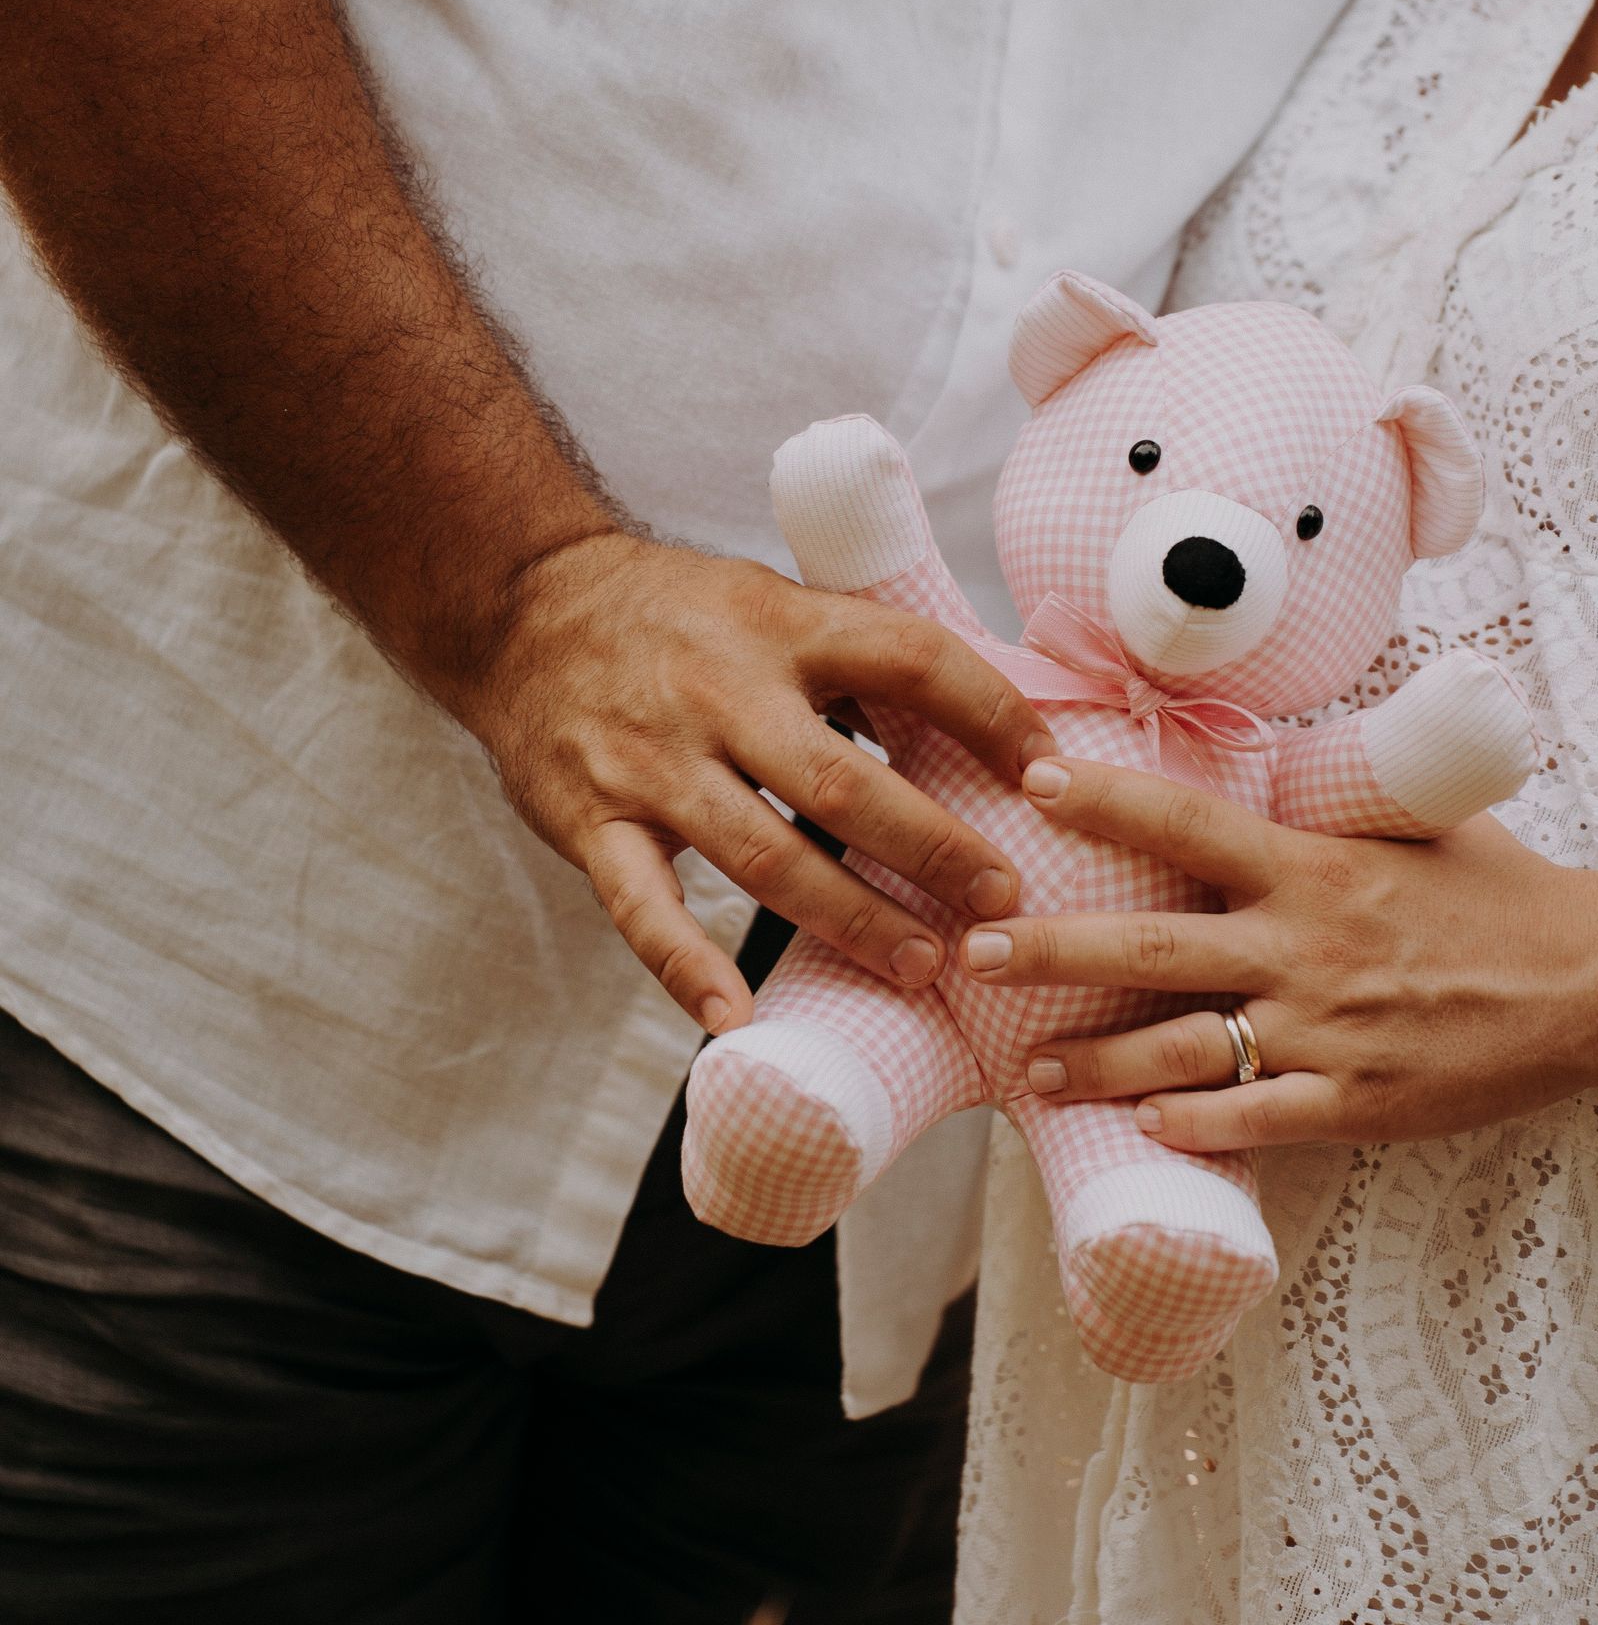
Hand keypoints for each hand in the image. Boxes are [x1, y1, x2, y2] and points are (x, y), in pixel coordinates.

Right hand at [463, 535, 1053, 1032]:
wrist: (520, 606)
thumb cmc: (676, 616)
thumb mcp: (772, 603)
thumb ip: (861, 661)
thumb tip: (989, 724)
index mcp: (781, 626)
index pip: (908, 658)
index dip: (988, 713)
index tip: (1050, 774)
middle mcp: (719, 692)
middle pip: (841, 782)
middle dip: (932, 848)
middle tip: (1004, 901)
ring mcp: (650, 762)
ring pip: (762, 856)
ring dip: (850, 920)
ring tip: (924, 966)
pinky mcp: (590, 820)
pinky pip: (641, 906)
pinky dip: (686, 967)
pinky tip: (735, 1021)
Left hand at [960, 759, 1597, 1151]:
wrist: (1597, 978)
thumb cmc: (1501, 891)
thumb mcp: (1412, 821)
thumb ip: (1327, 795)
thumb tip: (1257, 741)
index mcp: (1315, 867)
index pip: (1188, 825)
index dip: (1106, 802)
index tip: (1030, 783)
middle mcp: (1308, 947)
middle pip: (1154, 950)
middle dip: (1054, 951)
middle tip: (973, 946)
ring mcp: (1330, 1032)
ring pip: (1187, 1050)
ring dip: (1098, 1062)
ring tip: (1025, 1069)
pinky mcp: (1359, 1103)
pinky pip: (1257, 1120)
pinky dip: (1194, 1126)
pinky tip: (1137, 1127)